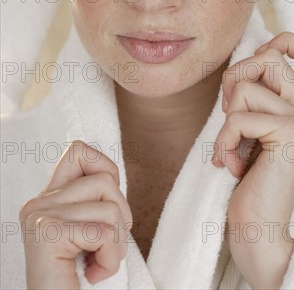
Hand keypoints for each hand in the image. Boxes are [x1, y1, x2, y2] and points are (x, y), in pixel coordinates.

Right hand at [19, 140, 131, 288]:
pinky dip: (110, 259)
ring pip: (110, 207)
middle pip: (105, 180)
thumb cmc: (82, 278)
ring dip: (116, 243)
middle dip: (121, 216)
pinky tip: (94, 274)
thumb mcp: (90, 229)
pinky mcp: (47, 236)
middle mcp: (38, 204)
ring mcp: (40, 218)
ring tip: (98, 263)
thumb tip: (112, 174)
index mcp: (47, 199)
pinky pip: (103, 233)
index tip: (107, 206)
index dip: (106, 169)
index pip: (78, 150)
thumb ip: (93, 200)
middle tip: (105, 246)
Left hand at [211, 32, 293, 288]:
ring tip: (232, 145)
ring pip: (246, 86)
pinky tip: (228, 164)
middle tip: (229, 110)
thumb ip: (258, 99)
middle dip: (235, 76)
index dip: (283, 42)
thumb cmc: (250, 180)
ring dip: (226, 117)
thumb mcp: (254, 130)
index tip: (256, 64)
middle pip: (269, 56)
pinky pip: (237, 117)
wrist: (259, 229)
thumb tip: (242, 63)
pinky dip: (223, 140)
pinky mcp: (291, 134)